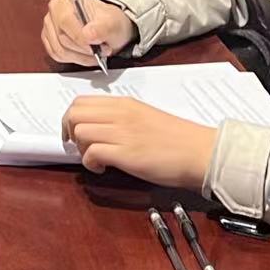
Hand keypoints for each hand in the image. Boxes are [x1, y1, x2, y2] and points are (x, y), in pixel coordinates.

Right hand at [41, 0, 133, 65]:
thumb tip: (88, 35)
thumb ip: (102, 28)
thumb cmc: (107, 21)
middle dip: (84, 49)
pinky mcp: (49, 40)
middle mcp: (54, 11)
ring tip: (95, 53)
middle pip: (62, 38)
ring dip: (80, 57)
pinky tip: (85, 56)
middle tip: (102, 50)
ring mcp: (50, 26)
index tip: (97, 45)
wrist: (106, 27)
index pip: (65, 21)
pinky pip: (57, 56)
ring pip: (60, 50)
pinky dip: (74, 59)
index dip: (80, 38)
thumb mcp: (112, 22)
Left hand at [62, 95, 218, 187]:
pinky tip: (103, 169)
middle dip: (69, 131)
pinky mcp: (126, 154)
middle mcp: (120, 114)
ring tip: (95, 158)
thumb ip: (122, 118)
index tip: (74, 132)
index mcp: (125, 104)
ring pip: (80, 132)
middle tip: (79, 146)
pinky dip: (90, 164)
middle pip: (74, 113)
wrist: (200, 152)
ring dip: (81, 148)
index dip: (71, 118)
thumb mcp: (145, 117)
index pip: (82, 101)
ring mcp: (123, 133)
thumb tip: (100, 128)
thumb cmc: (178, 139)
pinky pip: (91, 153)